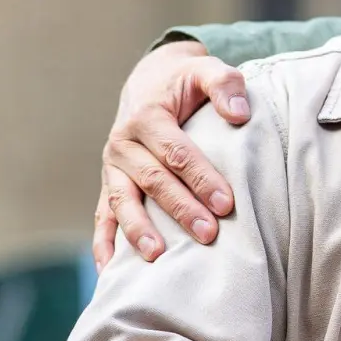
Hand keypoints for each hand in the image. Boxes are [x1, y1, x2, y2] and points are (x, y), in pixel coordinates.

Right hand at [93, 40, 248, 270]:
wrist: (150, 82)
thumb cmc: (186, 82)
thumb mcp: (207, 70)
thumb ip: (226, 84)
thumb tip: (239, 114)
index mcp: (147, 116)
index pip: (177, 153)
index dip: (201, 178)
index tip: (227, 203)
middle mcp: (123, 143)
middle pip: (152, 181)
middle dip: (180, 209)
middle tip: (208, 234)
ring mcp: (112, 167)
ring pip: (121, 201)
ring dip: (138, 230)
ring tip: (158, 256)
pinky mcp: (108, 184)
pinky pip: (101, 216)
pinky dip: (103, 243)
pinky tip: (109, 270)